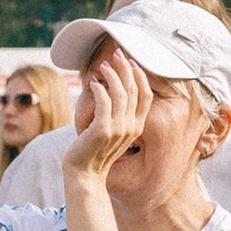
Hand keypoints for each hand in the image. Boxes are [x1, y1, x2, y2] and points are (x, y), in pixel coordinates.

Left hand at [63, 47, 150, 182]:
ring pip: (120, 92)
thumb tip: (113, 91)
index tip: (131, 62)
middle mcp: (131, 127)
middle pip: (134, 90)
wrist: (84, 175)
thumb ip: (117, 115)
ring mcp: (118, 129)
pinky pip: (104, 101)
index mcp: (136, 127)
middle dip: (126, 68)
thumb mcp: (112, 132)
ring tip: (102, 66)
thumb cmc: (94, 151)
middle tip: (116, 54)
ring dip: (111, 75)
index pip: (146, 96)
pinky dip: (99, 88)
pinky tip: (93, 82)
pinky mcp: (102, 129)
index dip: (140, 76)